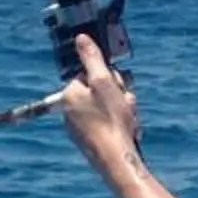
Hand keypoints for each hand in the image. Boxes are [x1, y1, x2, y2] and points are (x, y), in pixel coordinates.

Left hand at [56, 36, 141, 178]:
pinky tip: (127, 132)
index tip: (117, 87)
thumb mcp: (104, 82)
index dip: (109, 79)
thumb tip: (81, 38)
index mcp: (69, 94)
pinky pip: (106, 125)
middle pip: (98, 92)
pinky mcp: (88, 142)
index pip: (91, 75)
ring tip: (128, 121)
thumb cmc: (111, 119)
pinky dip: (118, 125)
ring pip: (105, 109)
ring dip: (121, 110)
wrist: (116, 160)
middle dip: (117, 96)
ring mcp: (78, 128)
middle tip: (125, 105)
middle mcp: (69, 111)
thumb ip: (92, 58)